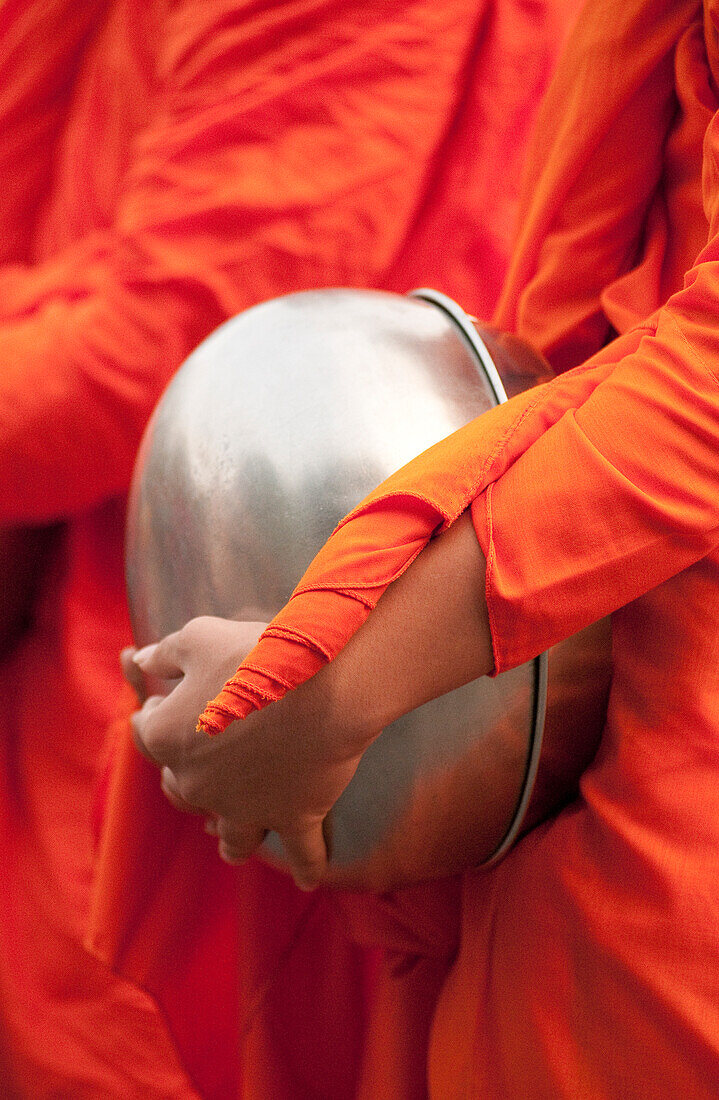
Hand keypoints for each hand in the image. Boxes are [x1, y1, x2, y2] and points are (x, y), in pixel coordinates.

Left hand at [129, 615, 371, 888]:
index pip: (144, 731)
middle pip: (181, 791)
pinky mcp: (294, 818)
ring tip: (233, 838)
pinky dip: (307, 868)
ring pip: (231, 837)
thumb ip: (165, 653)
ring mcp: (246, 809)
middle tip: (204, 762)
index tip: (165, 701)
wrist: (321, 684)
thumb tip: (142, 660)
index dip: (155, 713)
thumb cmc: (255, 653)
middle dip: (186, 778)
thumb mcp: (198, 636)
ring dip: (231, 835)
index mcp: (167, 737)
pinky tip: (308, 881)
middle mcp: (198, 784)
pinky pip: (301, 855)